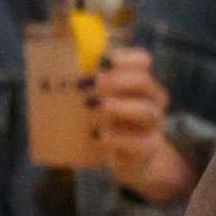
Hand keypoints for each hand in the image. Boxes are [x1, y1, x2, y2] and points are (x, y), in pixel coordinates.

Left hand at [93, 47, 192, 203]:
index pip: (142, 60)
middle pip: (145, 83)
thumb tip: (62, 69)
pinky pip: (137, 142)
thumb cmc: (111, 123)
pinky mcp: (147, 148)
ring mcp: (153, 126)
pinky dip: (117, 138)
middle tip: (94, 83)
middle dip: (119, 81)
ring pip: (146, 111)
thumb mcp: (104, 101)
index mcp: (141, 82)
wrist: (130, 158)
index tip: (103, 59)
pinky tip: (97, 136)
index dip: (125, 57)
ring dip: (121, 107)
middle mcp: (152, 101)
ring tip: (96, 107)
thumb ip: (91, 85)